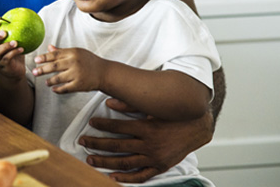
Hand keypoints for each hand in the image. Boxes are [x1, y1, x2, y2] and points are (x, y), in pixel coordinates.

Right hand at [0, 21, 24, 79]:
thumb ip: (14, 31)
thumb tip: (22, 15)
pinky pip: (7, 59)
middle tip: (4, 32)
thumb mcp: (13, 40)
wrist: (15, 70)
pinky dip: (14, 53)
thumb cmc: (14, 53)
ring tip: (15, 42)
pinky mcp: (3, 66)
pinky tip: (22, 49)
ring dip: (5, 46)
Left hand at [32, 45, 102, 93]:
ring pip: (58, 78)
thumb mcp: (77, 52)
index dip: (44, 57)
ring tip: (46, 82)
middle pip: (54, 66)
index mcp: (73, 53)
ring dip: (50, 81)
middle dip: (42, 69)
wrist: (104, 72)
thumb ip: (62, 51)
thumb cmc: (89, 61)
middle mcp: (74, 62)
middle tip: (34, 72)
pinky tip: (54, 90)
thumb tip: (49, 47)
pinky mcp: (79, 85)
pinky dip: (58, 90)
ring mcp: (77, 74)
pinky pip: (65, 88)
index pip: (55, 54)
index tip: (36, 60)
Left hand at [79, 98, 213, 182]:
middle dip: (97, 144)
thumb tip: (109, 101)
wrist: (197, 127)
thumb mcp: (153, 107)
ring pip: (125, 162)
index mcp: (147, 128)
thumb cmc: (173, 115)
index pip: (119, 127)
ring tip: (90, 159)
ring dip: (105, 162)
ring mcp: (155, 158)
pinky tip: (112, 176)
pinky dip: (126, 178)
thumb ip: (131, 104)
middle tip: (82, 141)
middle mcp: (150, 144)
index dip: (103, 124)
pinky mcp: (160, 167)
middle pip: (117, 146)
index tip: (91, 122)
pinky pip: (141, 176)